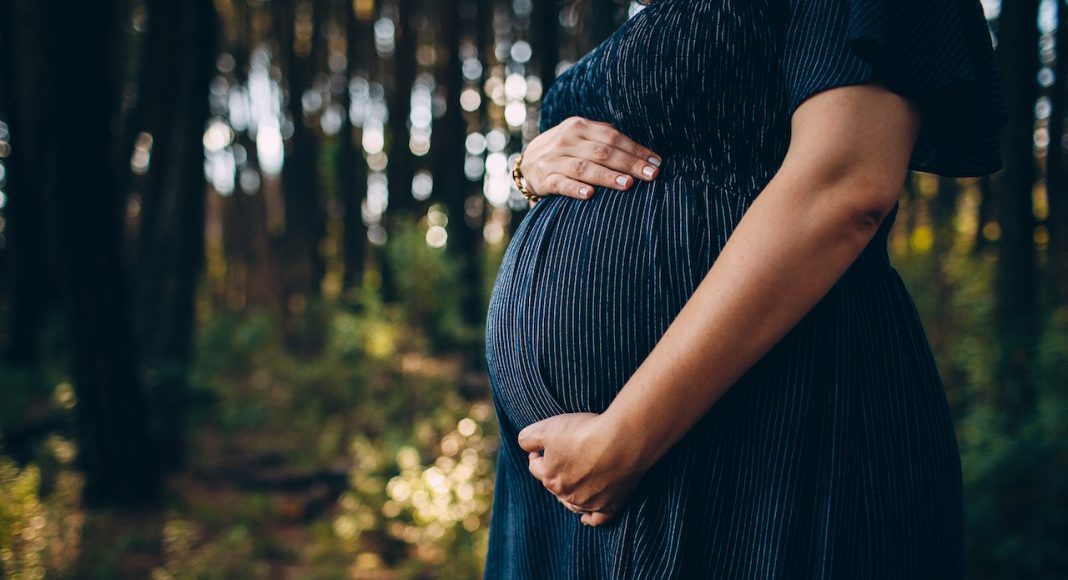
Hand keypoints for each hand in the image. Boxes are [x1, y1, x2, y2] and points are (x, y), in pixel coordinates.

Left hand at [517, 412, 648, 526]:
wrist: (623, 440)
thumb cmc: (585, 432)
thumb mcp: (547, 427)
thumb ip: (527, 438)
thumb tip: (526, 447)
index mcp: (549, 477)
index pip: (535, 467)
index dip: (537, 454)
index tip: (544, 446)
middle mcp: (567, 494)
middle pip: (554, 485)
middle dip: (555, 472)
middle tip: (565, 456)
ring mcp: (589, 502)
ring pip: (572, 503)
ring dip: (569, 494)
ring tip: (573, 481)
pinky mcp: (610, 505)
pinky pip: (597, 519)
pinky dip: (590, 518)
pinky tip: (586, 518)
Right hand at [519, 116, 661, 200]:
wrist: (525, 164)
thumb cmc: (564, 151)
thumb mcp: (580, 136)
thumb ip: (604, 137)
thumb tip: (640, 149)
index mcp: (579, 126)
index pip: (613, 137)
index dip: (636, 149)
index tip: (656, 162)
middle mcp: (566, 141)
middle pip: (603, 152)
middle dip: (630, 163)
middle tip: (651, 175)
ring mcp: (554, 160)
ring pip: (584, 168)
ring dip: (607, 176)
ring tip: (628, 184)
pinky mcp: (544, 179)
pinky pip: (561, 184)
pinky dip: (575, 189)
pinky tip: (590, 195)